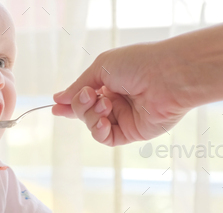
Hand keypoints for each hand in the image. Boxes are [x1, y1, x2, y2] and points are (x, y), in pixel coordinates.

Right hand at [52, 43, 192, 146]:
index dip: (69, 102)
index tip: (56, 106)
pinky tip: (103, 121)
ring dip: (91, 116)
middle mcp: (116, 101)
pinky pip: (106, 138)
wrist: (167, 76)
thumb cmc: (138, 64)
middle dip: (80, 105)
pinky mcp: (131, 132)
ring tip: (104, 104)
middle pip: (84, 112)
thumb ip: (79, 86)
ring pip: (92, 125)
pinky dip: (99, 131)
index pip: (84, 96)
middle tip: (88, 95)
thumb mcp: (101, 68)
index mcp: (110, 82)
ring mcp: (123, 117)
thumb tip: (59, 98)